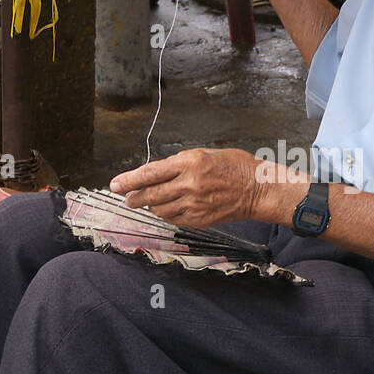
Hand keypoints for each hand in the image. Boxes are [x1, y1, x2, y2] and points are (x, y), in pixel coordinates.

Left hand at [109, 148, 261, 225]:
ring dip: (150, 207)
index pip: (150, 173)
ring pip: (159, 209)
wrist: (258, 189)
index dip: (128, 180)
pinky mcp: (200, 219)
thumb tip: (157, 173)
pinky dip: (165, 215)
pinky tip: (166, 210)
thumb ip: (180, 163)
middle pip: (150, 195)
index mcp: (190, 163)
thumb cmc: (236, 167)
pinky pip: (173, 219)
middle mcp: (189, 184)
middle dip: (133, 197)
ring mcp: (194, 204)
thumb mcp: (206, 154)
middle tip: (126, 198)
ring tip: (147, 204)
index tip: (115, 184)